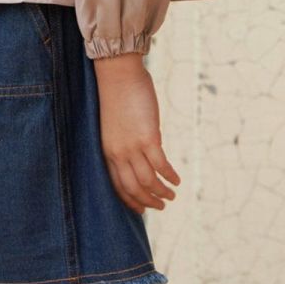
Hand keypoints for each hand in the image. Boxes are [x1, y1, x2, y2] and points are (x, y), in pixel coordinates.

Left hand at [92, 53, 180, 213]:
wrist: (117, 74)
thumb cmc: (118, 94)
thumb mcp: (118, 124)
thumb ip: (128, 141)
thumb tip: (148, 149)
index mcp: (107, 151)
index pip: (117, 185)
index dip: (130, 200)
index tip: (141, 209)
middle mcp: (118, 153)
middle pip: (132, 188)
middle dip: (147, 201)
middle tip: (161, 206)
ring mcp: (132, 147)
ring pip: (147, 181)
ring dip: (161, 193)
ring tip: (171, 196)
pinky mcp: (148, 138)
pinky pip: (161, 166)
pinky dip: (170, 177)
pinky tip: (177, 180)